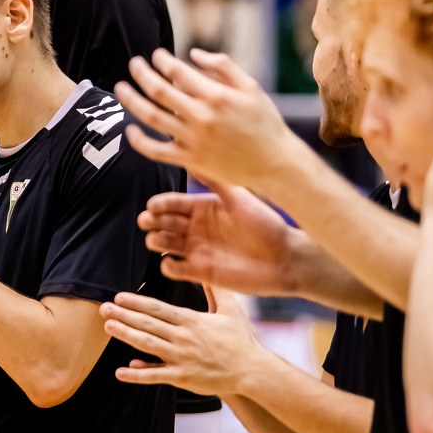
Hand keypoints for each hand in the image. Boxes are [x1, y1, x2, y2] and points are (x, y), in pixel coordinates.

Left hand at [101, 286, 260, 396]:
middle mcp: (184, 337)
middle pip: (148, 324)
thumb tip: (208, 268)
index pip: (158, 309)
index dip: (137, 302)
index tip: (119, 297)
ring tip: (109, 327)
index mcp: (192, 320)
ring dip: (126, 335)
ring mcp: (181, 358)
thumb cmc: (241, 341)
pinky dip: (138, 374)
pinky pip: (156, 376)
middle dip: (124, 315)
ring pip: (148, 345)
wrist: (253, 371)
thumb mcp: (230, 310)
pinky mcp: (183, 377)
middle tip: (104, 307)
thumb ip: (216, 290)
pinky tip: (121, 371)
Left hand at [114, 48, 298, 193]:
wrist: (274, 164)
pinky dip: (138, 140)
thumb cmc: (264, 122)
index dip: (162, 60)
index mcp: (216, 96)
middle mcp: (201, 117)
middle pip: (159, 91)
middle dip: (141, 73)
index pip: (177, 72)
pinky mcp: (189, 160)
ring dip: (131, 101)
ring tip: (120, 88)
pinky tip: (129, 128)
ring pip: (151, 118)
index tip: (156, 55)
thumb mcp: (251, 87)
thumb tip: (192, 53)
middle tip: (133, 64)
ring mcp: (193, 140)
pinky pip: (155, 151)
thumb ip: (222, 66)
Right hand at [140, 182, 300, 295]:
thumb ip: (216, 181)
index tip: (153, 205)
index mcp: (204, 208)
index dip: (160, 204)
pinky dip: (168, 266)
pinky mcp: (200, 271)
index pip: (173, 203)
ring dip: (156, 241)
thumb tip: (195, 160)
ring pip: (164, 244)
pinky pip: (174, 269)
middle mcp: (197, 228)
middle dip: (153, 221)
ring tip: (157, 239)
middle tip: (148, 221)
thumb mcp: (240, 198)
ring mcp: (197, 249)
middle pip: (164, 222)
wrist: (284, 258)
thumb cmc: (267, 226)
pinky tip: (173, 261)